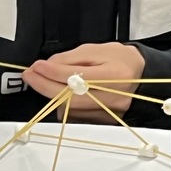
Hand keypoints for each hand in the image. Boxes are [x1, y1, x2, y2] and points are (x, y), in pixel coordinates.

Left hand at [22, 43, 144, 122]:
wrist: (139, 72)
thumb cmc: (118, 58)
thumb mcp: (95, 49)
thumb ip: (71, 58)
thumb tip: (47, 66)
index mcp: (114, 75)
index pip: (77, 77)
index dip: (52, 72)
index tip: (36, 67)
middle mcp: (114, 97)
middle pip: (71, 98)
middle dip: (45, 86)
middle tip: (30, 75)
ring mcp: (110, 113)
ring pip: (71, 109)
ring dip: (53, 96)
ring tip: (46, 81)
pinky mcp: (105, 121)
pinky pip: (76, 116)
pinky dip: (64, 105)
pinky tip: (60, 93)